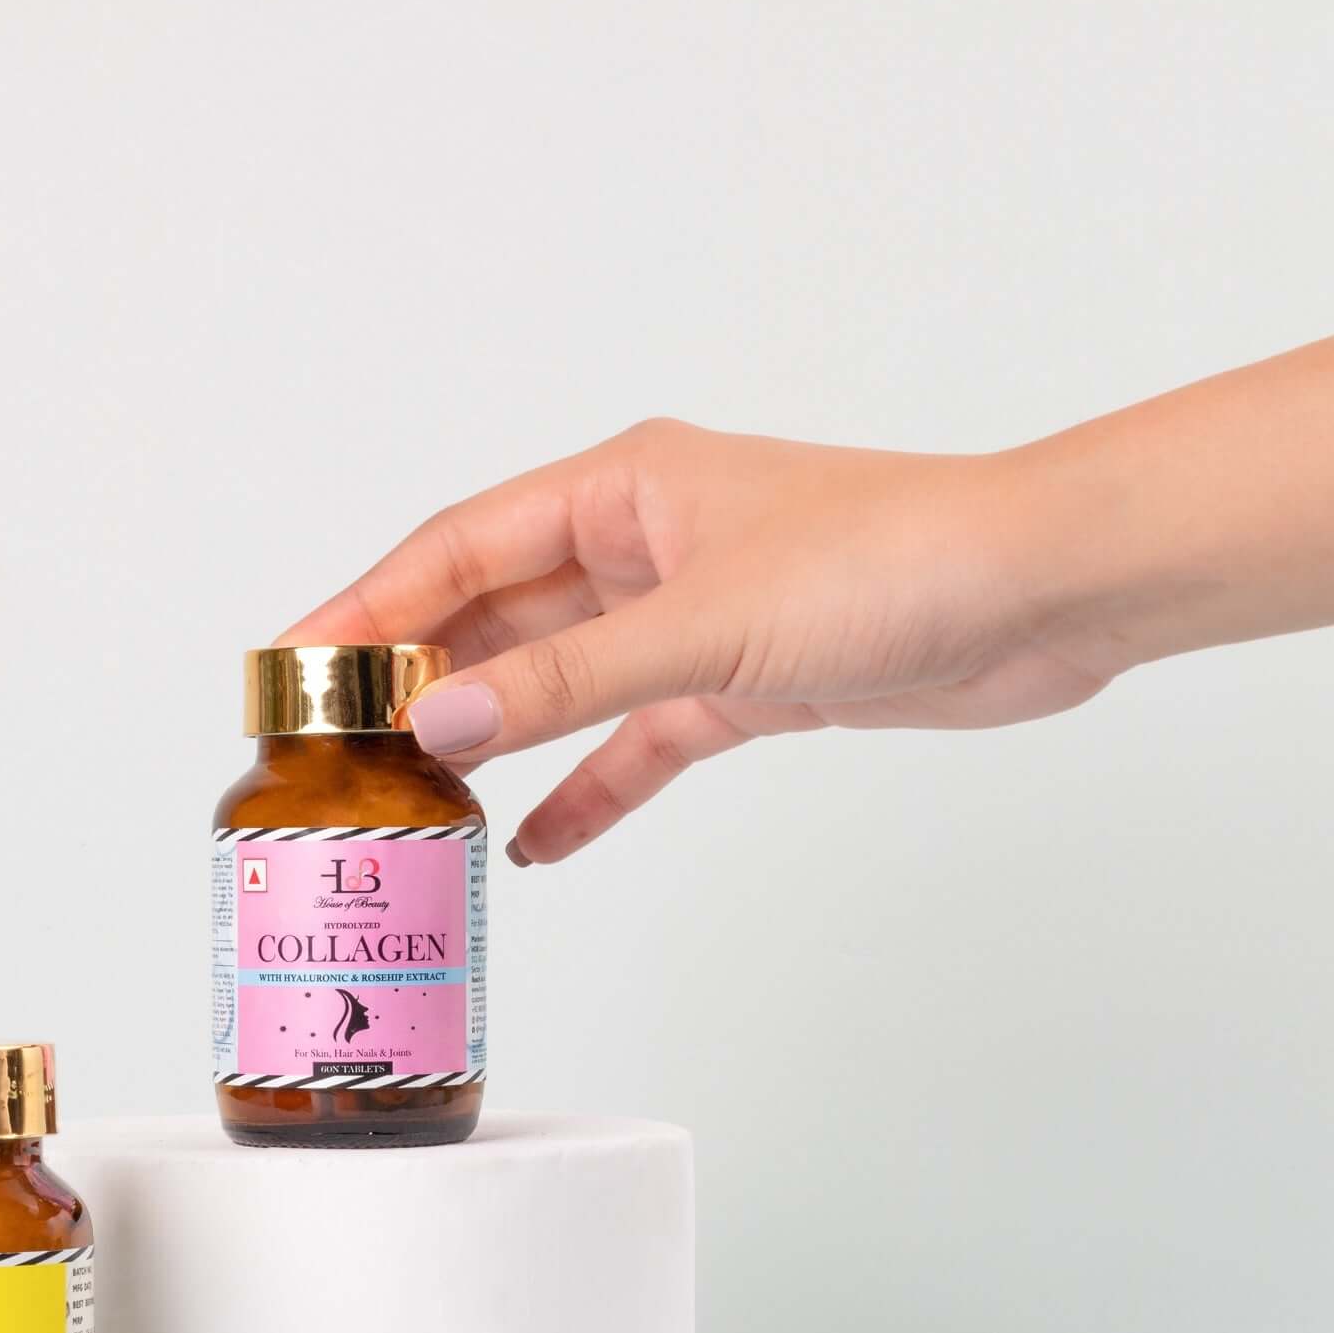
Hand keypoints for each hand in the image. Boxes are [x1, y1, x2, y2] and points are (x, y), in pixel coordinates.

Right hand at [281, 421, 1107, 862]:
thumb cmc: (895, 563)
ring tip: (414, 801)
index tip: (294, 666)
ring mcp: (693, 616)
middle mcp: (647, 543)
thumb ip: (573, 682)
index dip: (370, 607)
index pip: (460, 548)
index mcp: (625, 489)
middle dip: (421, 681)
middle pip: (500, 616)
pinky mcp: (743, 682)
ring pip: (563, 682)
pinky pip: (638, 740)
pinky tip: (538, 843)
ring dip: (496, 737)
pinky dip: (591, 788)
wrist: (1039, 595)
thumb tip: (441, 719)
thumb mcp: (708, 625)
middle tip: (335, 751)